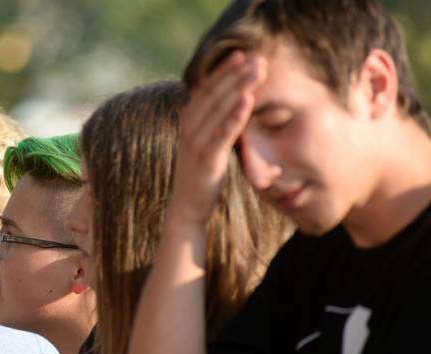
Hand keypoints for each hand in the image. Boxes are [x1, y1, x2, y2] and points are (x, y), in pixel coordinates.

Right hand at [171, 51, 265, 222]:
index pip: (206, 89)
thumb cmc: (201, 175)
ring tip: (258, 71)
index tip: (243, 54)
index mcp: (188, 121)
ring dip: (239, 87)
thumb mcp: (206, 144)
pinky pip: (222, 132)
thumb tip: (230, 107)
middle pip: (213, 93)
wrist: (187, 207)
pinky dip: (235, 115)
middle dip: (236, 74)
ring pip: (219, 108)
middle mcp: (188, 127)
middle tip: (258, 58)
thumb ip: (214, 124)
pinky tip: (248, 99)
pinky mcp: (205, 157)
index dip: (224, 71)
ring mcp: (195, 142)